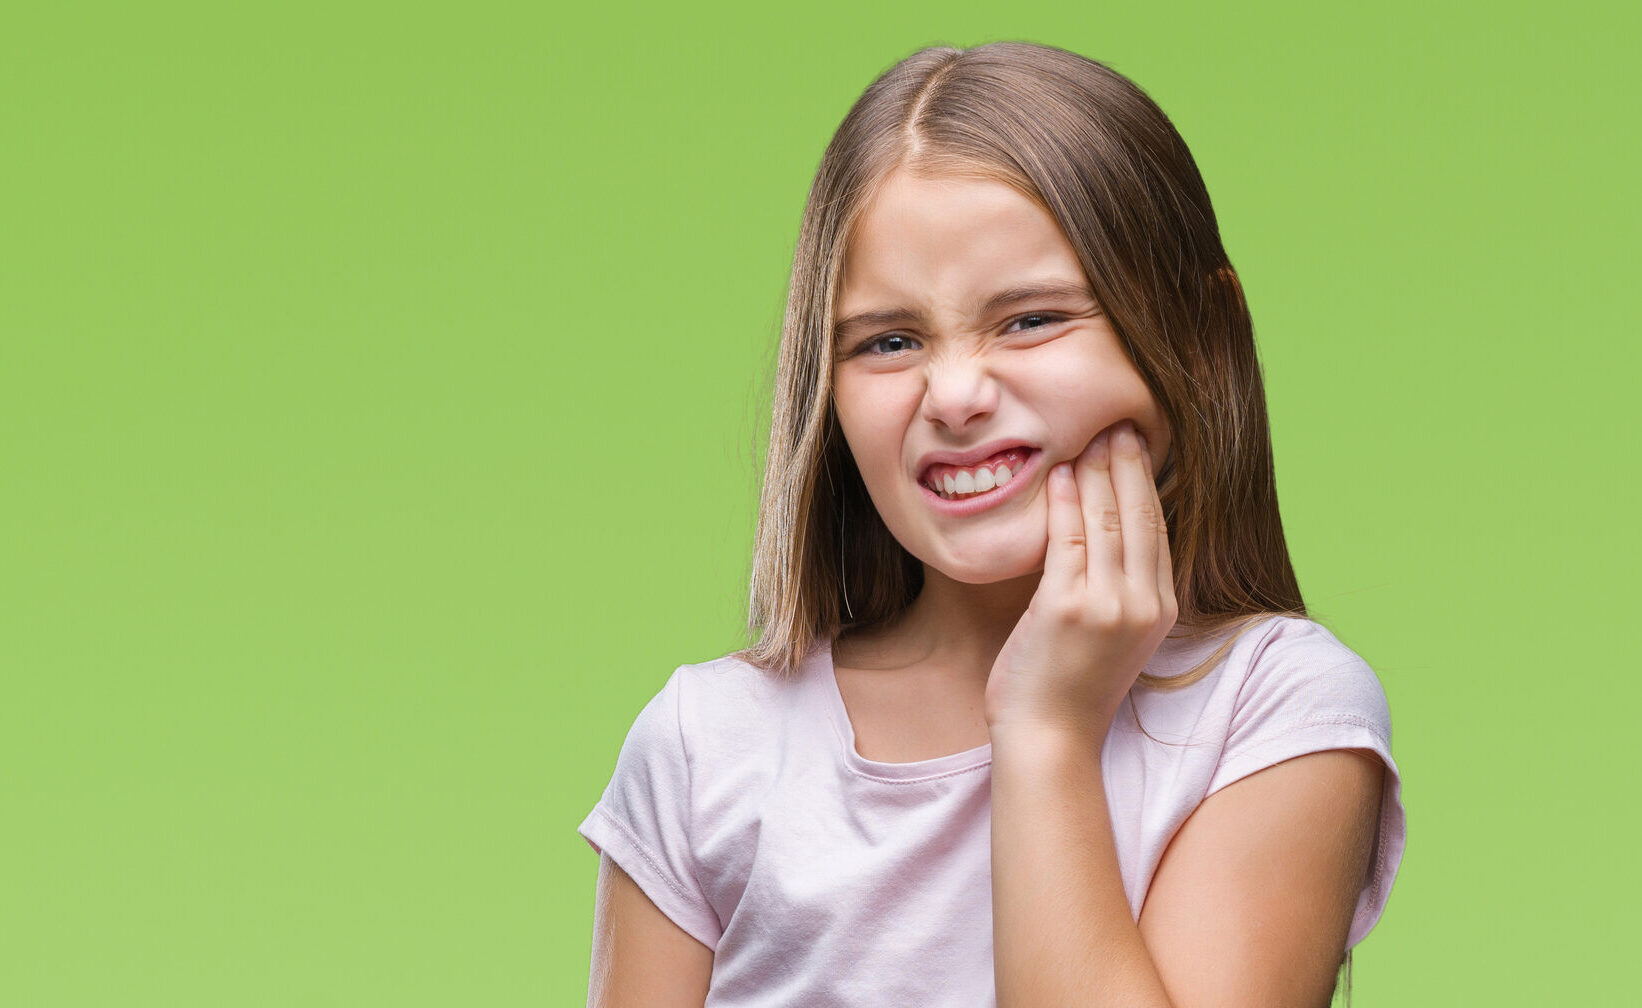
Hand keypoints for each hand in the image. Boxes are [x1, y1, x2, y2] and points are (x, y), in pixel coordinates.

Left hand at [983, 420, 1177, 737]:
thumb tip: (1105, 543)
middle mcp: (1142, 604)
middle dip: (1127, 464)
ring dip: (1096, 473)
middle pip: (1140, 516)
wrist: (1049, 739)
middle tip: (1117, 423)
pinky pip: (1068, 541)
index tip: (1135, 445)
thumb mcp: (1110, 636)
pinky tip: (1058, 475)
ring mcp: (1107, 606)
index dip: (1147, 482)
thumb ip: (1115, 591)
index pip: (1158, 529)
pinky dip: (1064, 503)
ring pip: (1107, 521)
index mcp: (1159, 610)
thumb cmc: (1068, 689)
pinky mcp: (1068, 609)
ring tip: (1089, 437)